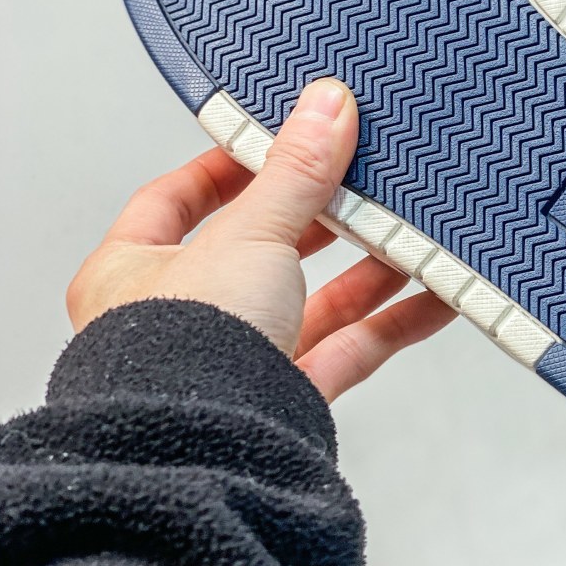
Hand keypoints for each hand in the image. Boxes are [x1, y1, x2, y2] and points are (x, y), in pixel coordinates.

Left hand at [66, 78, 454, 401]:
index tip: (278, 141)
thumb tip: (325, 108)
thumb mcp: (248, 233)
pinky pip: (347, 351)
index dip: (228, 166)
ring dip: (366, 268)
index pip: (177, 199)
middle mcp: (178, 320)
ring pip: (311, 302)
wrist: (204, 457)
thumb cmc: (180, 356)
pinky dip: (393, 322)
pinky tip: (432, 295)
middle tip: (360, 182)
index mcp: (133, 272)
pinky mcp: (283, 403)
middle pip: (259, 249)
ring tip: (411, 232)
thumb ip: (296, 172)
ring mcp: (233, 364)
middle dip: (317, 218)